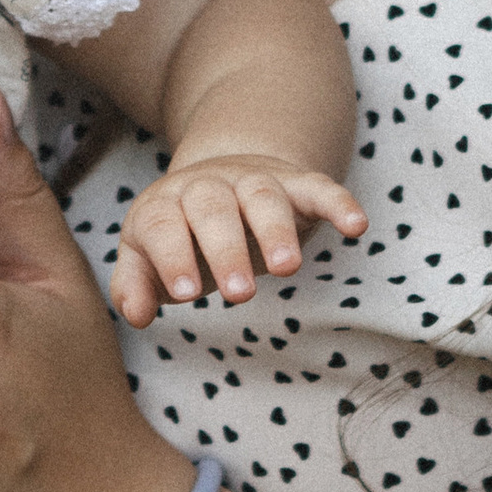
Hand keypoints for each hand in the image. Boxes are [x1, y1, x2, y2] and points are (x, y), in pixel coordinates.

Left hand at [112, 153, 366, 322]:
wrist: (220, 176)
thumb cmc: (182, 234)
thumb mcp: (148, 256)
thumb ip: (134, 285)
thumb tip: (135, 314)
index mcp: (164, 205)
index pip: (161, 225)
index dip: (172, 257)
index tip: (188, 295)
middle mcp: (207, 186)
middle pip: (213, 208)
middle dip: (225, 249)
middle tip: (240, 294)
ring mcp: (252, 181)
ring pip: (263, 195)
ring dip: (275, 230)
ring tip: (286, 269)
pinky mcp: (295, 183)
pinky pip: (318, 187)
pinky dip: (338, 202)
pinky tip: (356, 226)